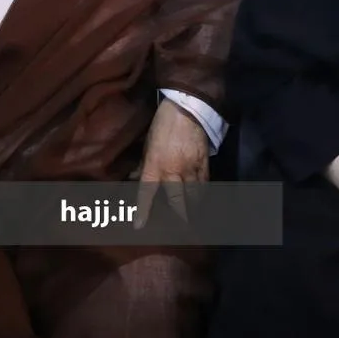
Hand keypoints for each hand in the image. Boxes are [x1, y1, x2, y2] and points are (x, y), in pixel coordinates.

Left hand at [131, 97, 209, 225]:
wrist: (187, 108)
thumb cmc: (162, 126)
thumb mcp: (147, 146)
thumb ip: (143, 166)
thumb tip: (133, 180)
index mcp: (156, 166)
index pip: (147, 193)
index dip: (143, 211)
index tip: (140, 226)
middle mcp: (174, 171)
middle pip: (178, 200)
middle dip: (179, 216)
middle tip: (178, 228)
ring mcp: (192, 167)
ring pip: (194, 195)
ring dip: (192, 207)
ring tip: (191, 216)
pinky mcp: (205, 162)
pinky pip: (205, 183)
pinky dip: (202, 193)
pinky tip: (200, 198)